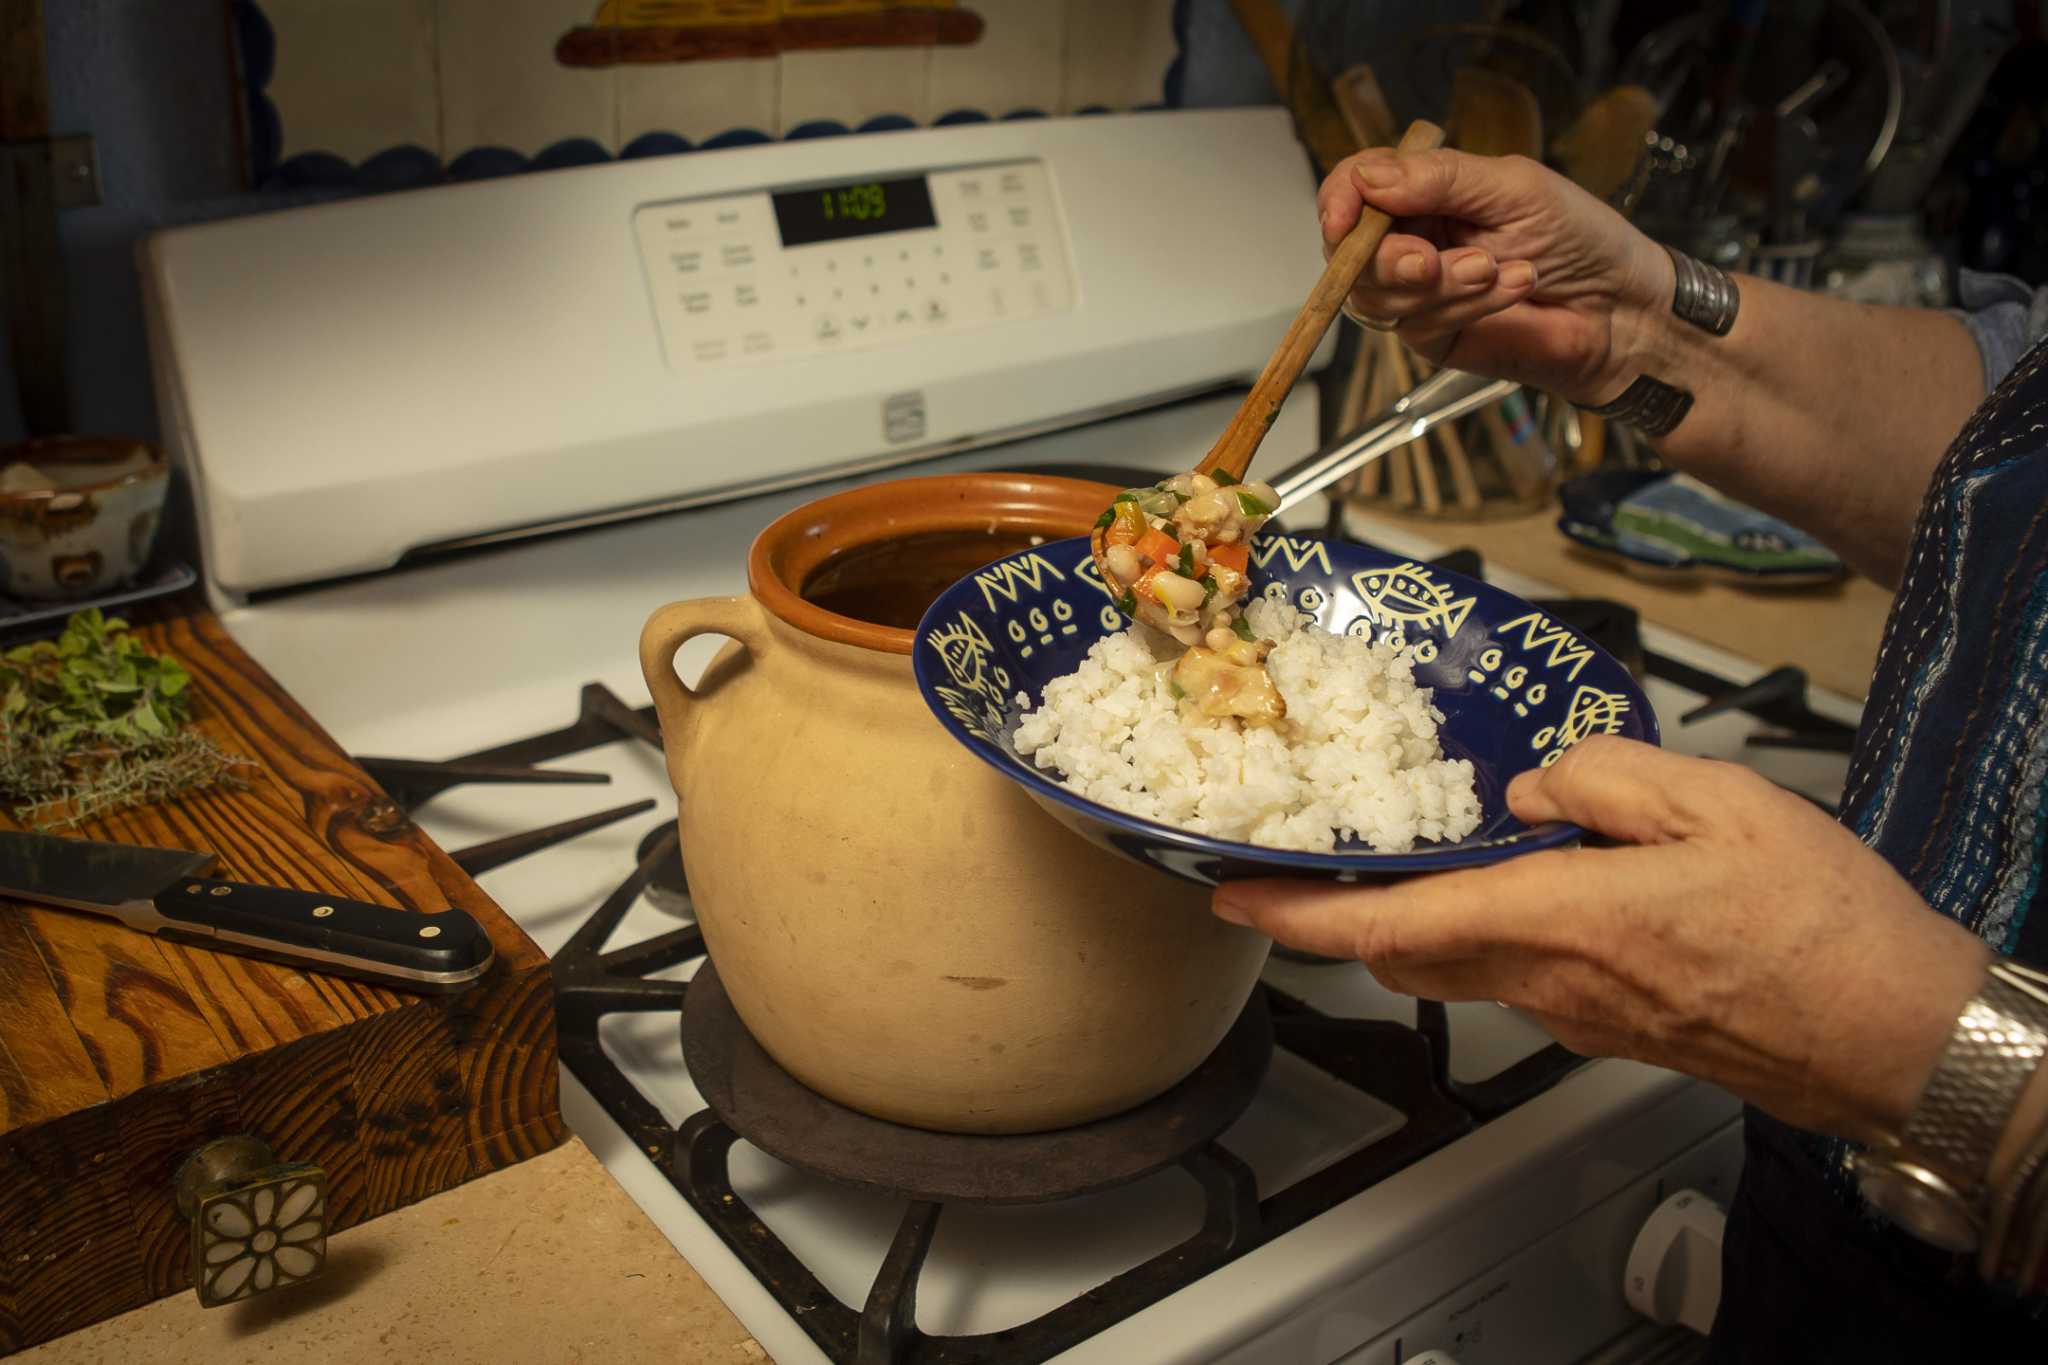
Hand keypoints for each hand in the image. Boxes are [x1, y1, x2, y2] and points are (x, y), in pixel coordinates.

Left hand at [1212, 736, 1988, 1142]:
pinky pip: (1524, 973)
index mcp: (1563, 924)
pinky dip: (1497, 929)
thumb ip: (1604, 779)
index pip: (1394, 928)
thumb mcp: (1717, 803)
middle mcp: (1553, 985)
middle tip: (1308, 861)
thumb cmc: (1822, 930)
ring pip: (1467, 963)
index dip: (1301, 916)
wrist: (1899, 1036)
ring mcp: (1581, 1017)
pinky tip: (1538, 880)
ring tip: (1422, 852)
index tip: (1234, 897)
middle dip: (1350, 914)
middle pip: (1413, 952)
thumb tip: (1535, 790)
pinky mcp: (1614, 1027)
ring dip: (1429, 917)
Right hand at [1320, 148, 1672, 404]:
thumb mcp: (1512, 188)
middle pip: (1351, 252)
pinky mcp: (1434, 335)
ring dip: (1440, 284)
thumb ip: (1438, 179)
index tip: (1345, 220)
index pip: (1354, 189)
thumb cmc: (1579, 237)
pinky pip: (1418, 324)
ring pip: (1380, 295)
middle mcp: (1412, 239)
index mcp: (1425, 192)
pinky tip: (1511, 286)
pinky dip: (1465, 304)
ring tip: (1498, 268)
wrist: (1620, 307)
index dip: (1340, 202)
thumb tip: (1367, 177)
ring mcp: (1419, 293)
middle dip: (1388, 259)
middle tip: (1430, 262)